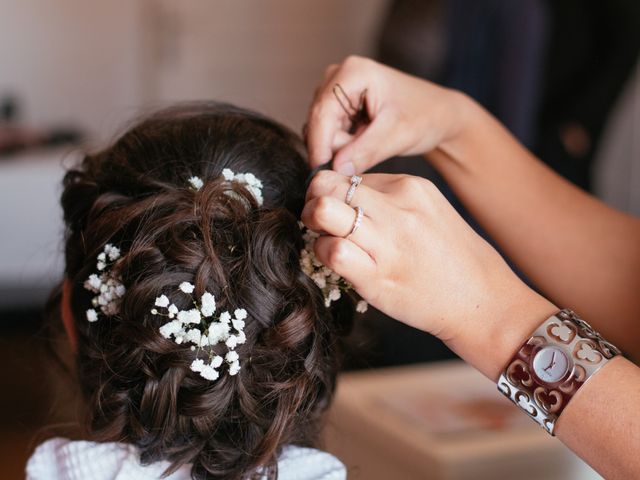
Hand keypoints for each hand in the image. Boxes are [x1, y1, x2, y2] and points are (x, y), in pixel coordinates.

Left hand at [302, 170, 556, 378]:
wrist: (481, 300)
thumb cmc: (451, 257)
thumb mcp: (428, 209)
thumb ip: (387, 198)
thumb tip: (343, 194)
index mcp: (409, 187)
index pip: (346, 175)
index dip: (329, 191)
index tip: (333, 208)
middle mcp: (397, 210)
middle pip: (327, 185)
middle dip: (312, 200)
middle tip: (317, 219)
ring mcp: (388, 244)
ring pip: (324, 212)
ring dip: (313, 225)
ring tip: (323, 237)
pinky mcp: (378, 279)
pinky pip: (333, 252)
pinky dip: (322, 253)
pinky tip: (334, 259)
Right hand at [305, 56, 468, 173]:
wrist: (438, 114)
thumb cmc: (424, 117)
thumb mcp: (396, 136)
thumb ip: (365, 152)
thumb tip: (335, 168)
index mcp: (353, 72)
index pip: (322, 112)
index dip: (319, 144)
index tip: (321, 172)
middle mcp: (338, 75)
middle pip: (318, 122)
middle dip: (336, 146)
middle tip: (368, 151)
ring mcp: (335, 89)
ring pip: (321, 130)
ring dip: (341, 147)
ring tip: (371, 144)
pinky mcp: (337, 105)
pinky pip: (327, 134)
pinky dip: (343, 145)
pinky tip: (364, 142)